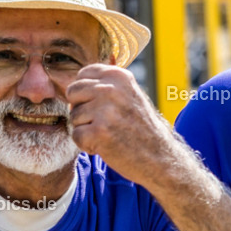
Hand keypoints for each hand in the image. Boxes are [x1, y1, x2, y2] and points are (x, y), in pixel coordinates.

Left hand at [66, 64, 176, 183]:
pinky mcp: (99, 132)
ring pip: (74, 117)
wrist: (158, 155)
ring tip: (110, 133)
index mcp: (118, 76)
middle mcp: (111, 89)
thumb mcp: (127, 94)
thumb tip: (74, 82)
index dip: (85, 93)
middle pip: (72, 93)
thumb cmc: (138, 126)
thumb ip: (105, 85)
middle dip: (81, 109)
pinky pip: (76, 135)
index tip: (101, 105)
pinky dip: (87, 144)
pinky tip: (106, 145)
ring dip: (86, 129)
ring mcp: (105, 110)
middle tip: (104, 121)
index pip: (82, 75)